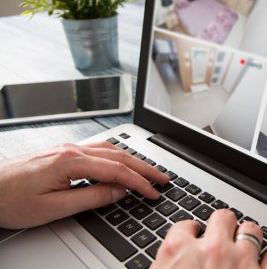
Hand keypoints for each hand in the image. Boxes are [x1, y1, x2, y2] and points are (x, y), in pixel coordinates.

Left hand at [0, 142, 168, 228]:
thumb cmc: (11, 200)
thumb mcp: (54, 207)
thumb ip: (91, 197)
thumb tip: (118, 192)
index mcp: (71, 161)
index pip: (117, 171)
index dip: (139, 183)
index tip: (154, 193)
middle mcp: (72, 149)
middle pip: (119, 155)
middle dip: (144, 168)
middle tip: (163, 178)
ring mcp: (67, 148)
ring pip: (110, 149)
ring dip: (133, 160)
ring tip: (149, 170)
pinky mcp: (63, 152)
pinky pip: (98, 150)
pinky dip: (117, 156)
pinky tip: (122, 161)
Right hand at [153, 209, 266, 268]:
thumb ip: (166, 264)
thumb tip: (169, 261)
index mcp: (179, 252)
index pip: (185, 226)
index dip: (190, 232)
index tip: (193, 237)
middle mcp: (212, 251)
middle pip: (223, 217)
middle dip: (223, 225)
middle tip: (223, 236)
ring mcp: (241, 263)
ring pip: (252, 231)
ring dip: (249, 237)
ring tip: (246, 246)